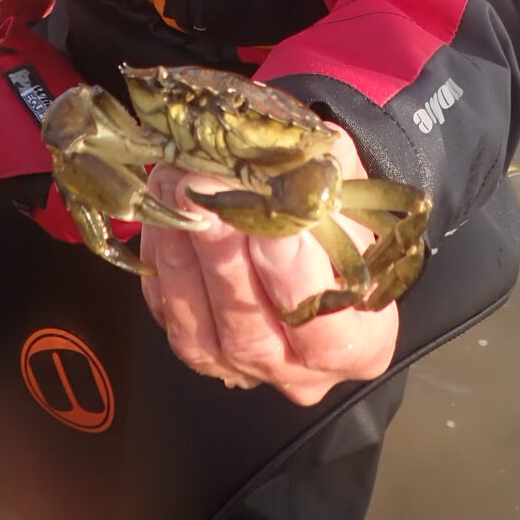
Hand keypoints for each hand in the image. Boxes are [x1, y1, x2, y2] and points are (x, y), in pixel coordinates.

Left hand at [139, 125, 398, 406]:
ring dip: (183, 252)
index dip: (297, 280)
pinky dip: (162, 258)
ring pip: (199, 328)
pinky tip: (162, 208)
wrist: (310, 253)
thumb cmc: (341, 234)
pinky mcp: (194, 348)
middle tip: (206, 192)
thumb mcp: (353, 203)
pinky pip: (167, 313)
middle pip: (253, 332)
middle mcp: (296, 371)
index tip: (276, 228)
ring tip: (175, 185)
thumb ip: (334, 178)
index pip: (326, 329)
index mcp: (357, 344)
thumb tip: (300, 147)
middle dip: (224, 258)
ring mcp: (238, 366)